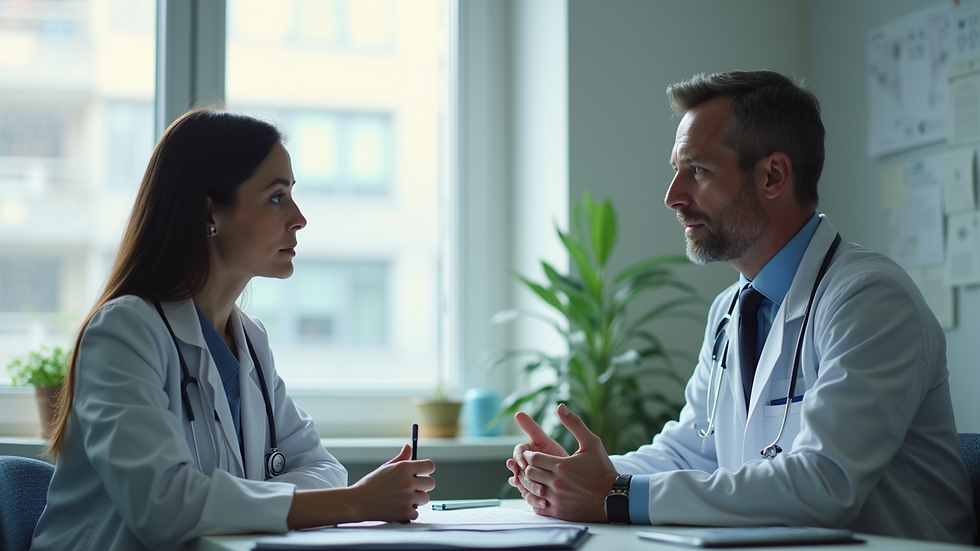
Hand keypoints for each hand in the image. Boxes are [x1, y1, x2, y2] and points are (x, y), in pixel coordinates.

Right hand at [347, 444, 435, 521]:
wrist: (357, 502)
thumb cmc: (370, 484)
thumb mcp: (386, 467)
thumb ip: (401, 458)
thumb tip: (409, 447)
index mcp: (404, 467)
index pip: (430, 466)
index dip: (426, 470)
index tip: (422, 473)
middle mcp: (408, 482)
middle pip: (431, 483)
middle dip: (422, 486)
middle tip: (411, 488)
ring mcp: (408, 498)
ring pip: (425, 498)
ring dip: (416, 500)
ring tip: (402, 499)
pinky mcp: (405, 513)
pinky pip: (416, 513)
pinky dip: (408, 513)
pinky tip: (398, 508)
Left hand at [518, 404, 617, 521]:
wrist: (614, 497)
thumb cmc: (603, 469)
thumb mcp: (592, 443)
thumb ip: (574, 424)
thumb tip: (560, 407)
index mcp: (562, 465)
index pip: (533, 457)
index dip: (530, 455)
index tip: (533, 454)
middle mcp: (557, 483)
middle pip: (529, 473)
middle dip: (528, 467)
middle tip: (532, 465)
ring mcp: (556, 499)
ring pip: (530, 489)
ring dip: (529, 483)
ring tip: (535, 478)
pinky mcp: (558, 512)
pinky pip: (536, 506)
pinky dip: (534, 500)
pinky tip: (540, 493)